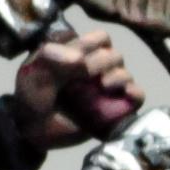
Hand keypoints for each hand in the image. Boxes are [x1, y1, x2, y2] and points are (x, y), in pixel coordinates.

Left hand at [17, 25, 139, 145]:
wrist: (33, 131)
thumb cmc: (32, 97)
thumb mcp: (33, 74)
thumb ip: (51, 59)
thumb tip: (79, 58)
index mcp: (79, 52)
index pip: (99, 39)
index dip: (92, 45)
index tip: (77, 57)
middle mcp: (96, 67)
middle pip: (114, 55)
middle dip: (103, 62)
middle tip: (87, 74)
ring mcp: (107, 87)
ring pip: (125, 73)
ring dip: (118, 76)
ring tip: (102, 85)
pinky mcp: (115, 107)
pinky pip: (136, 96)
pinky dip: (135, 93)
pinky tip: (125, 93)